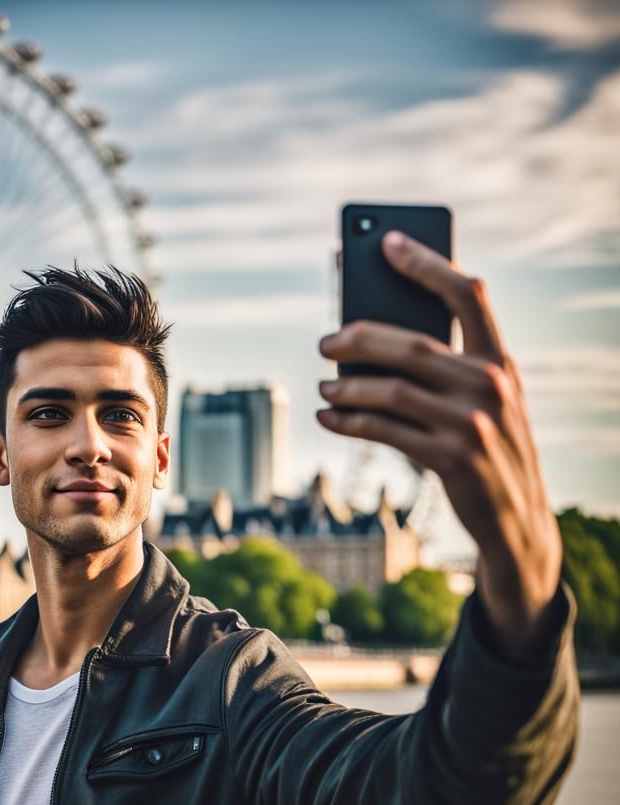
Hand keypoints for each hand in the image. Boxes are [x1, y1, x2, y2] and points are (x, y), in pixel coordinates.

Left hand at [316, 230, 561, 659]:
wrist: (519, 523)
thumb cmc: (491, 449)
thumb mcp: (486, 403)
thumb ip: (448, 368)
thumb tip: (370, 340)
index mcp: (503, 361)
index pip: (468, 295)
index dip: (426, 264)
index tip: (386, 242)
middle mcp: (493, 386)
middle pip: (412, 344)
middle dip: (359, 337)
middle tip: (325, 342)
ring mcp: (473, 424)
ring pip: (392, 391)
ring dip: (347, 387)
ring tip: (324, 387)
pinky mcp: (451, 461)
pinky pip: (386, 432)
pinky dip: (350, 423)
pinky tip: (329, 418)